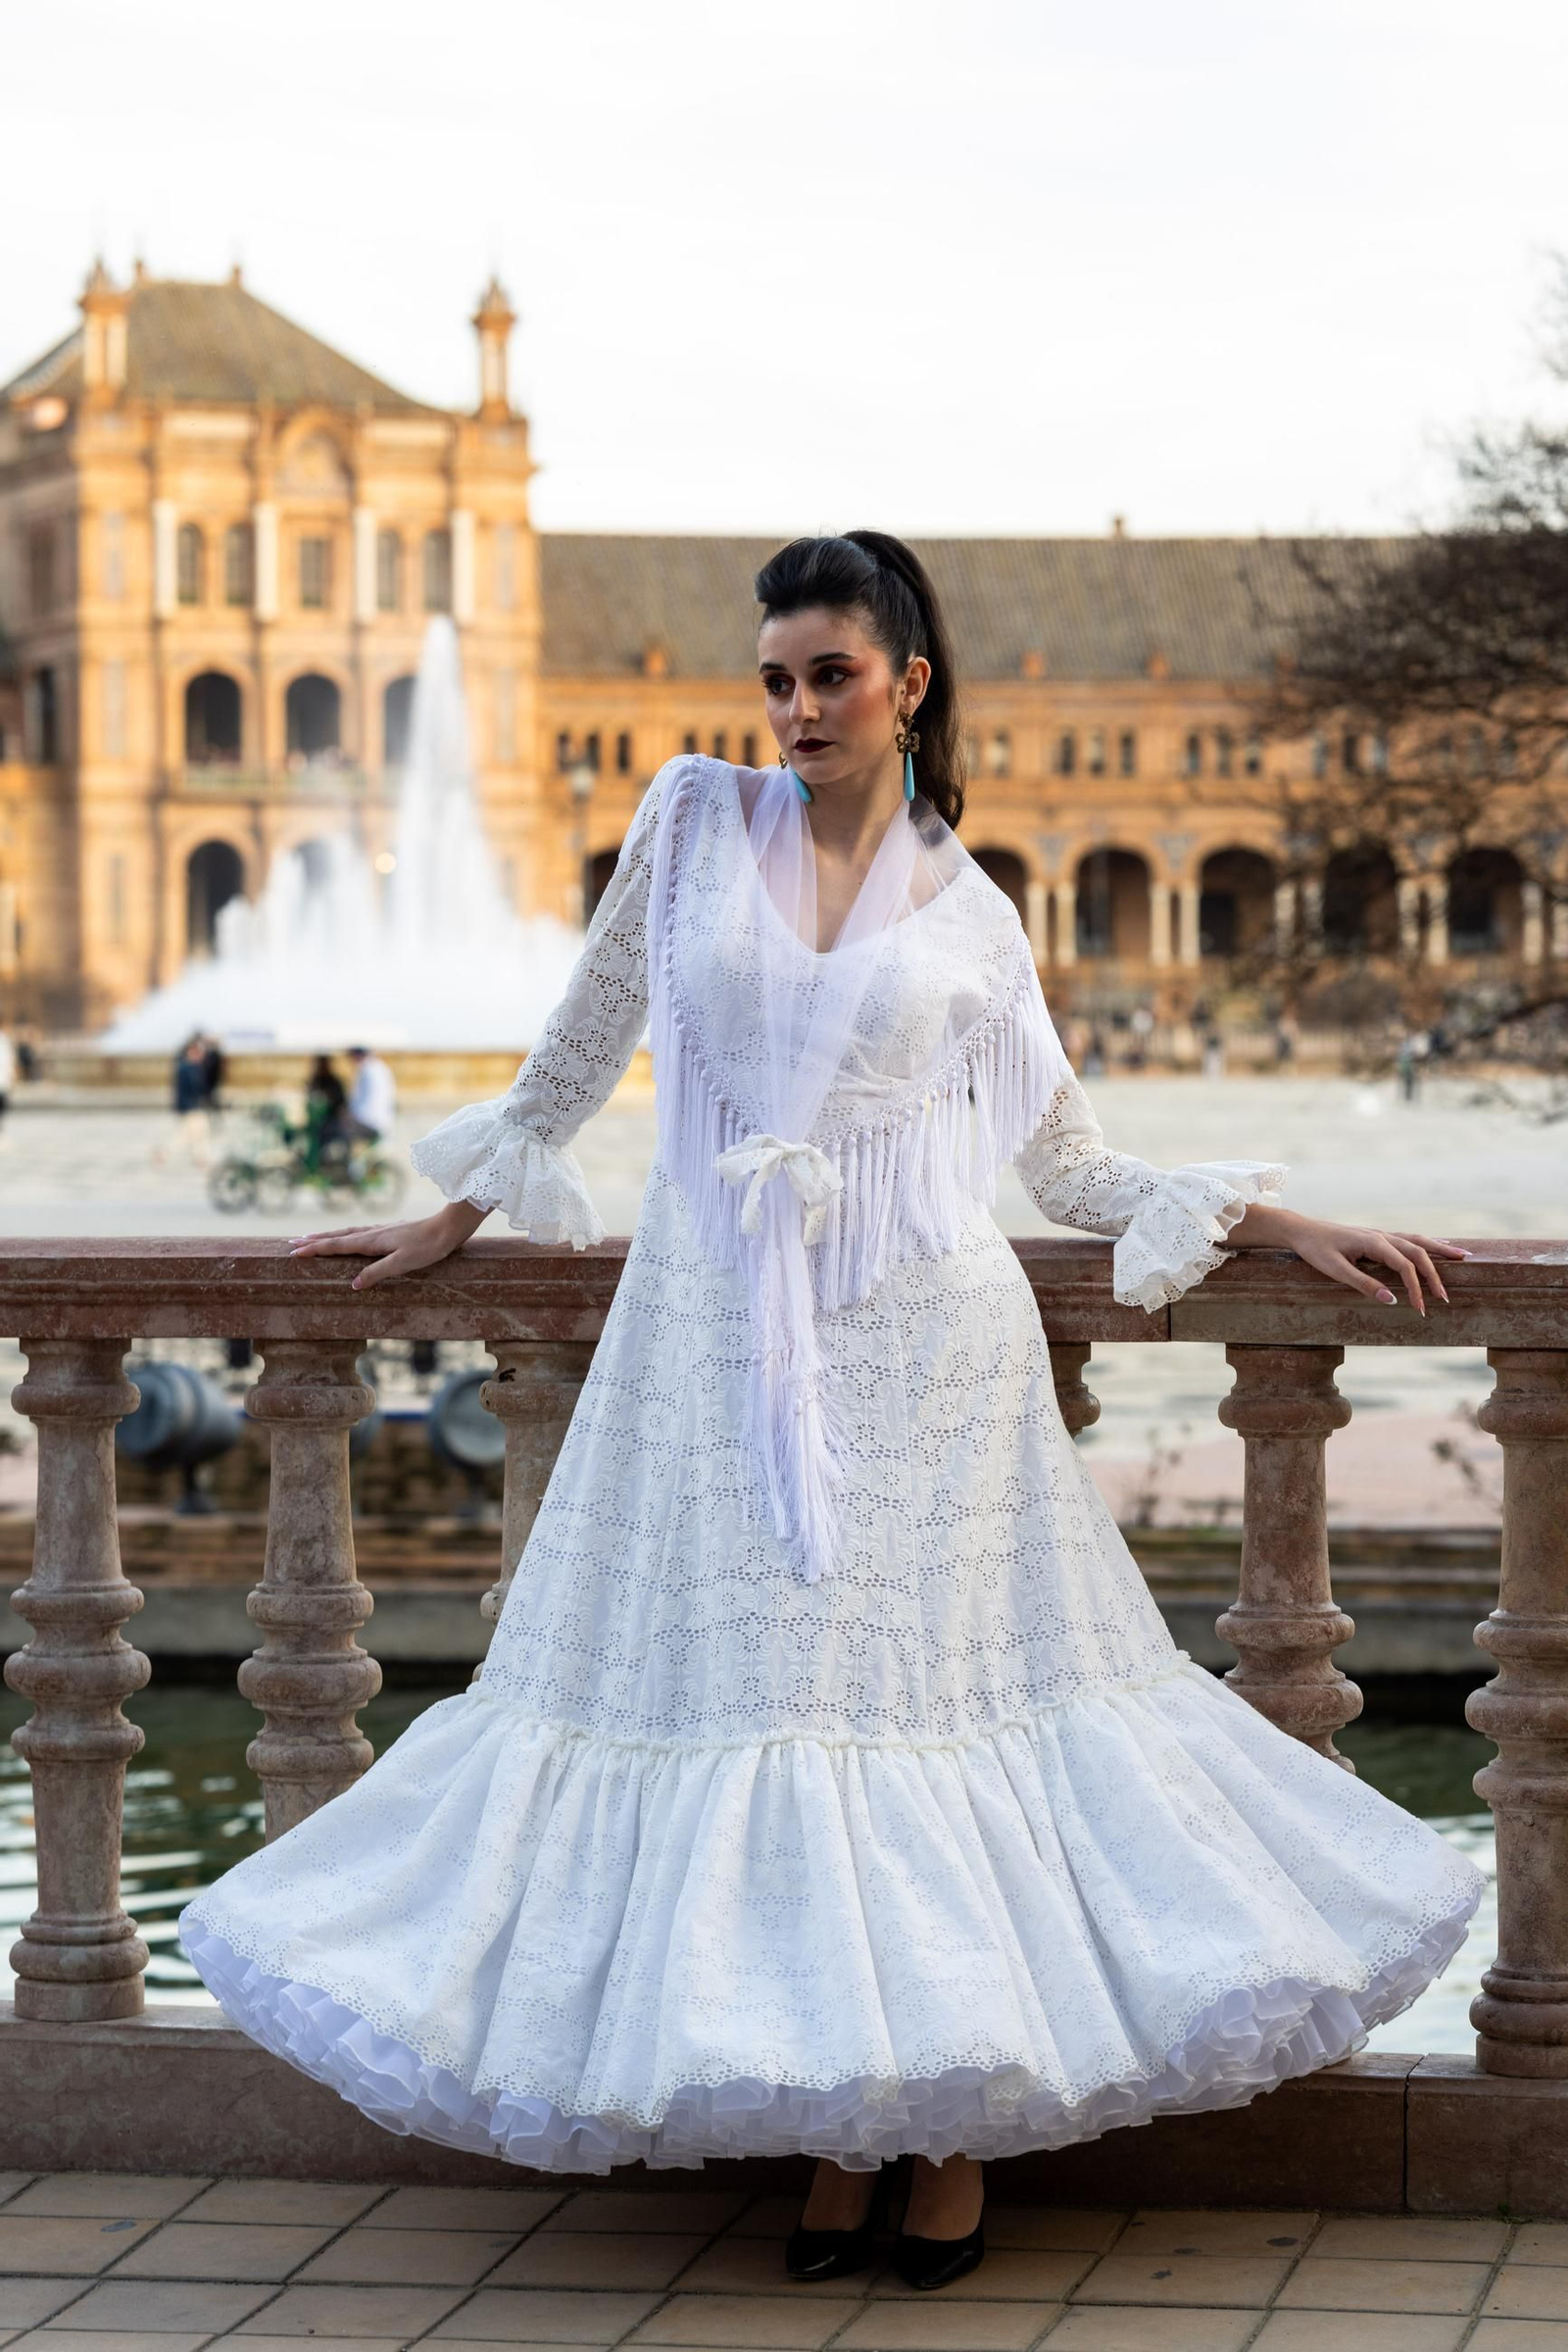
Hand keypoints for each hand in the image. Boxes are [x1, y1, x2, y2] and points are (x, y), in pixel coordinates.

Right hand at [287, 1201, 485, 1289]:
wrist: (448, 1228)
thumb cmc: (427, 1248)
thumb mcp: (402, 1263)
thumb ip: (376, 1273)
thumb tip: (352, 1284)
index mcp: (371, 1241)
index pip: (336, 1246)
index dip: (314, 1249)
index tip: (294, 1252)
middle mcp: (372, 1233)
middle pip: (336, 1237)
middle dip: (313, 1241)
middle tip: (291, 1244)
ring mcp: (380, 1231)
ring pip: (346, 1233)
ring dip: (326, 1237)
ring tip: (310, 1238)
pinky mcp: (389, 1232)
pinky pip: (358, 1233)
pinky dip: (344, 1236)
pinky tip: (347, 1238)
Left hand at [1230, 1203, 1469, 1315]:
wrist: (1300, 1230)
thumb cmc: (1315, 1250)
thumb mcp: (1335, 1270)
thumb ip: (1363, 1284)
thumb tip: (1392, 1300)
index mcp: (1374, 1242)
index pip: (1404, 1266)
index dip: (1415, 1288)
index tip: (1420, 1309)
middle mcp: (1382, 1235)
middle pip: (1418, 1252)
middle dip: (1435, 1274)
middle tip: (1446, 1298)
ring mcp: (1381, 1234)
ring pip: (1418, 1240)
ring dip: (1440, 1251)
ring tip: (1464, 1257)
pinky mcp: (1377, 1237)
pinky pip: (1409, 1239)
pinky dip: (1426, 1243)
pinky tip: (1438, 1246)